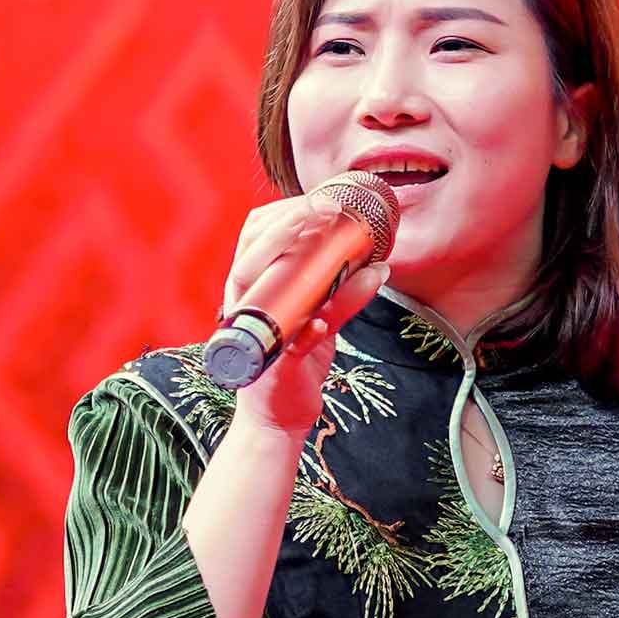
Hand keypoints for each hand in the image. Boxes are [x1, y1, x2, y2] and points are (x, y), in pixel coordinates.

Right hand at [219, 188, 389, 439]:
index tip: (322, 200)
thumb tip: (371, 262)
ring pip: (268, 281)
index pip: (255, 235)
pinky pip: (305, 332)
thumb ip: (330, 289)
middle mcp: (246, 306)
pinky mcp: (280, 361)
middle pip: (254, 250)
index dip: (284, 211)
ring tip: (348, 242)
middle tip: (332, 210)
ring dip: (303, 254)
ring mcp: (258, 333)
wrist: (281, 417)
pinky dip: (331, 314)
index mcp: (251, 288)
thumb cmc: (294, 360)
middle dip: (291, 222)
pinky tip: (363, 287)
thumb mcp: (314, 316)